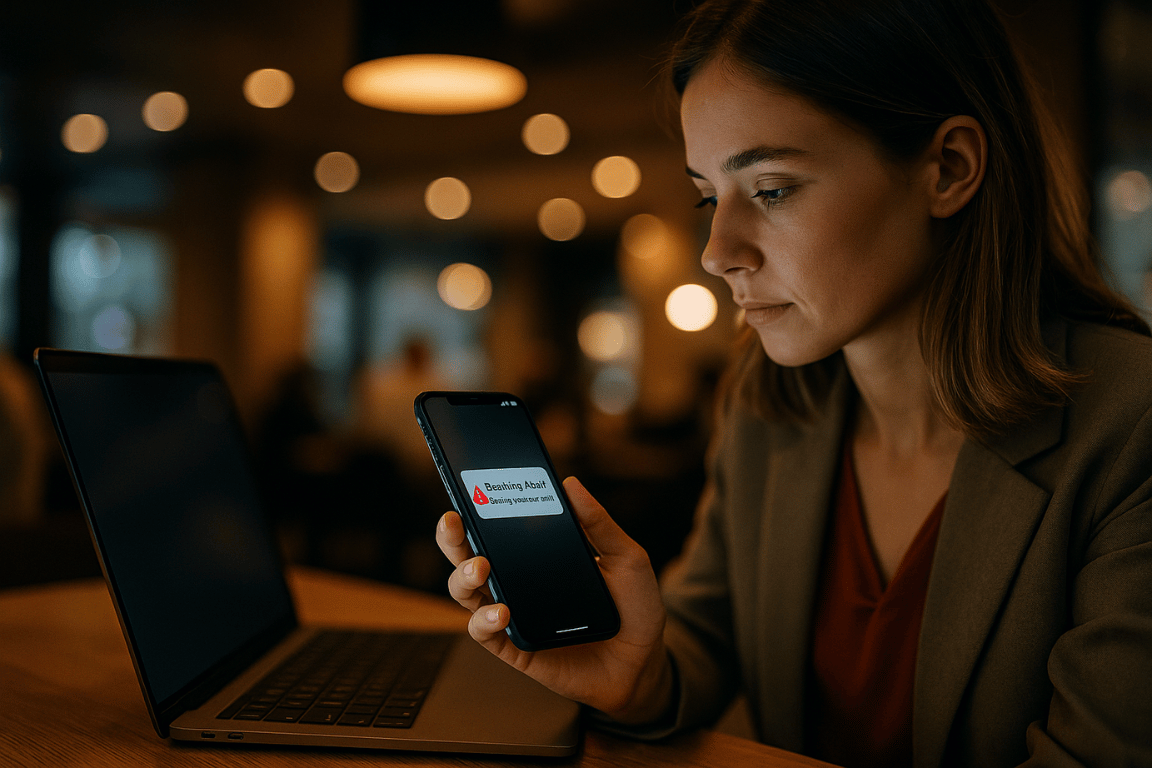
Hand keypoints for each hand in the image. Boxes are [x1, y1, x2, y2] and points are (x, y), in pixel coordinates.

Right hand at [435, 476, 673, 724]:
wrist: (643, 661)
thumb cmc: (633, 607)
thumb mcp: (626, 558)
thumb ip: (599, 524)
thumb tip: (570, 485)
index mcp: (536, 554)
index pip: (496, 526)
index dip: (475, 508)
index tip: (467, 487)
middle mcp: (516, 581)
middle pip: (468, 555)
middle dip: (452, 537)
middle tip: (454, 522)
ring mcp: (512, 614)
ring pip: (466, 592)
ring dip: (463, 576)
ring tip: (480, 568)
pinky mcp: (514, 647)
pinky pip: (484, 634)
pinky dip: (484, 621)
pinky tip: (501, 613)